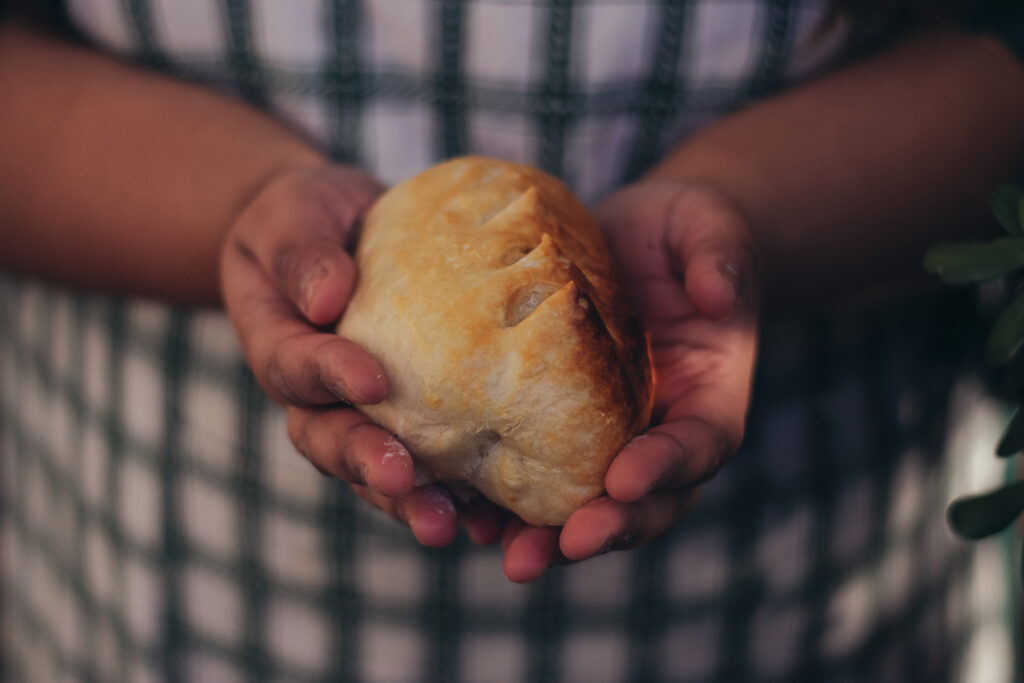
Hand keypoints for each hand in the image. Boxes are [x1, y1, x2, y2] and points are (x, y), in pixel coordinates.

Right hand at [220, 166, 502, 545]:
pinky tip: (488, 519)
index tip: (373, 381)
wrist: (338, 232)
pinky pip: (423, 466)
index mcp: (280, 345)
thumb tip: (326, 299)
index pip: (296, 368)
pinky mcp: (405, 420)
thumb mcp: (295, 215)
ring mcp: (358, 415)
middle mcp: (315, 396)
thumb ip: (303, 253)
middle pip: (329, 441)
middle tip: (403, 479)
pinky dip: (452, 497)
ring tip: (445, 524)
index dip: (330, 376)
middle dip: (365, 464)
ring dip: (407, 500)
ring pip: (373, 469)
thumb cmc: (309, 218)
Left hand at [501, 180, 759, 581]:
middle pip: (649, 502)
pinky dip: (509, 506)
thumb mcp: (706, 228)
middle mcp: (660, 432)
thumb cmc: (678, 234)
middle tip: (569, 543)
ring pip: (589, 506)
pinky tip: (472, 517)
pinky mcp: (556, 429)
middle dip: (611, 527)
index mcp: (708, 396)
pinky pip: (537, 477)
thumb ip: (718, 255)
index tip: (624, 480)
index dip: (667, 467)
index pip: (699, 444)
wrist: (630, 242)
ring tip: (516, 558)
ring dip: (554, 539)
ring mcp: (607, 439)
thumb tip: (719, 294)